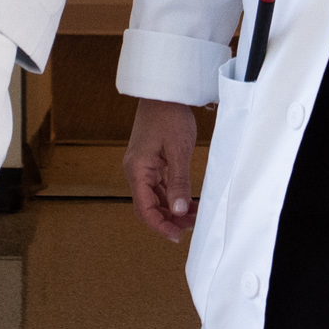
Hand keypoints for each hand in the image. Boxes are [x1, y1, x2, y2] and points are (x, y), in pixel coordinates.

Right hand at [124, 98, 205, 244]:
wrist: (163, 92)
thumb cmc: (169, 116)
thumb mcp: (178, 150)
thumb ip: (179, 182)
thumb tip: (179, 210)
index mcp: (137, 170)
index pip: (144, 209)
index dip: (160, 226)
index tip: (177, 236)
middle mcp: (135, 171)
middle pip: (148, 206)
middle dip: (168, 220)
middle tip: (190, 227)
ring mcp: (142, 167)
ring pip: (154, 198)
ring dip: (171, 209)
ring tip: (193, 215)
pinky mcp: (149, 162)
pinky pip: (157, 186)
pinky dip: (171, 196)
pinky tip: (186, 201)